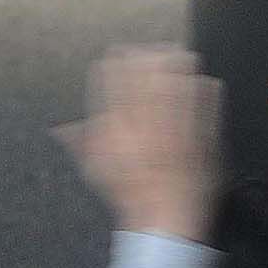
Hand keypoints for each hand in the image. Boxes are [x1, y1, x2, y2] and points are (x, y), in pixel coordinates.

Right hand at [56, 45, 221, 242]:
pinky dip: (205, 90)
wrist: (164, 220)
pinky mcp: (202, 136)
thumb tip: (60, 129)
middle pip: (148, 78)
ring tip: (178, 53)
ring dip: (177, 67)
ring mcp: (178, 128)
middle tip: (152, 47)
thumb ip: (82, 141)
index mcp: (121, 129)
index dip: (116, 63)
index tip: (117, 51)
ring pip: (178, 86)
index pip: (114, 85)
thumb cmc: (130, 197)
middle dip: (149, 57)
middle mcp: (148, 124)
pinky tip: (204, 81)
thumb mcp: (98, 169)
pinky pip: (206, 106)